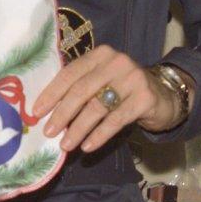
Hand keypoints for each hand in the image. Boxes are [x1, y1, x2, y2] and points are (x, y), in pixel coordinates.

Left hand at [31, 46, 182, 153]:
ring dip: (78, 129)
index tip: (36, 112)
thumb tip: (46, 112)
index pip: (70, 73)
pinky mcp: (145, 98)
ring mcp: (133, 79)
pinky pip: (116, 120)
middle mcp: (116, 62)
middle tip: (48, 132)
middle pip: (81, 90)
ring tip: (65, 145)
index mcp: (100, 55)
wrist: (164, 95)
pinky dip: (99, 135)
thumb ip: (79, 88)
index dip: (51, 93)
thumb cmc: (123, 90)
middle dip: (62, 114)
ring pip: (97, 107)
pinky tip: (88, 146)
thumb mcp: (101, 81)